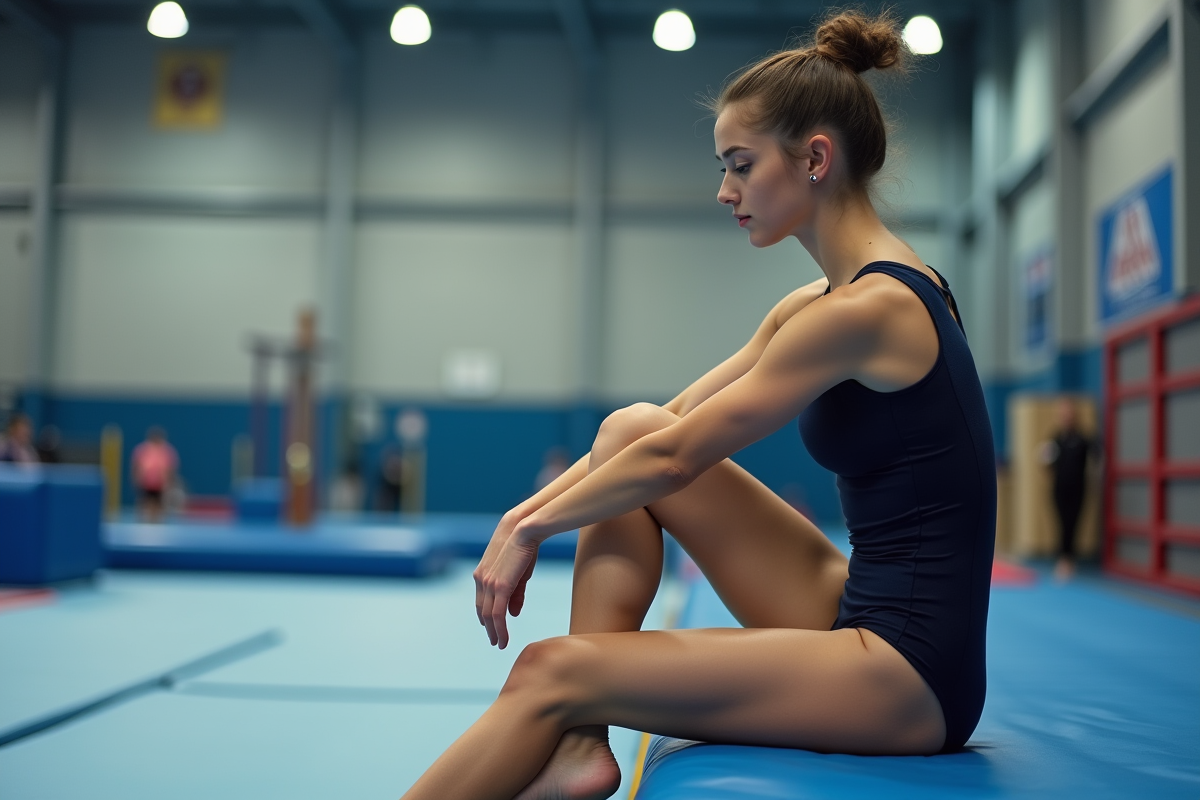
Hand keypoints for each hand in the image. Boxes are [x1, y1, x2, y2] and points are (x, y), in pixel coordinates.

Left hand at [473, 514, 539, 648]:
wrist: (524, 529)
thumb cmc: (523, 547)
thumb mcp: (519, 574)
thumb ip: (515, 594)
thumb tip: (513, 614)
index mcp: (482, 573)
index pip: (481, 600)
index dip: (485, 615)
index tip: (490, 626)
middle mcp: (481, 579)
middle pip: (482, 610)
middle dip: (488, 627)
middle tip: (494, 640)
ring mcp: (488, 583)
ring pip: (488, 616)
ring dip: (494, 632)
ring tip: (500, 644)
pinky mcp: (499, 587)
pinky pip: (497, 615)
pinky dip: (500, 630)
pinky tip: (503, 640)